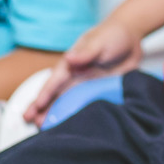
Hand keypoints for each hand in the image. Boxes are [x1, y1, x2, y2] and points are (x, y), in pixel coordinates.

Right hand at [23, 19, 141, 125]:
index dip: (45, 95)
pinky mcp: (99, 90)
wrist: (131, 38)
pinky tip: (73, 125)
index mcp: (71, 64)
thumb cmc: (111, 35)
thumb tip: (69, 58)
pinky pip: (87, 104)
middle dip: (43, 108)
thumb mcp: (99, 42)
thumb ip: (85, 52)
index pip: (55, 81)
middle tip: (31, 123)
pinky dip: (79, 114)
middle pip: (57, 95)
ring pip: (68, 102)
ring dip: (57, 114)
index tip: (35, 108)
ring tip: (45, 128)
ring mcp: (87, 84)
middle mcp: (76, 76)